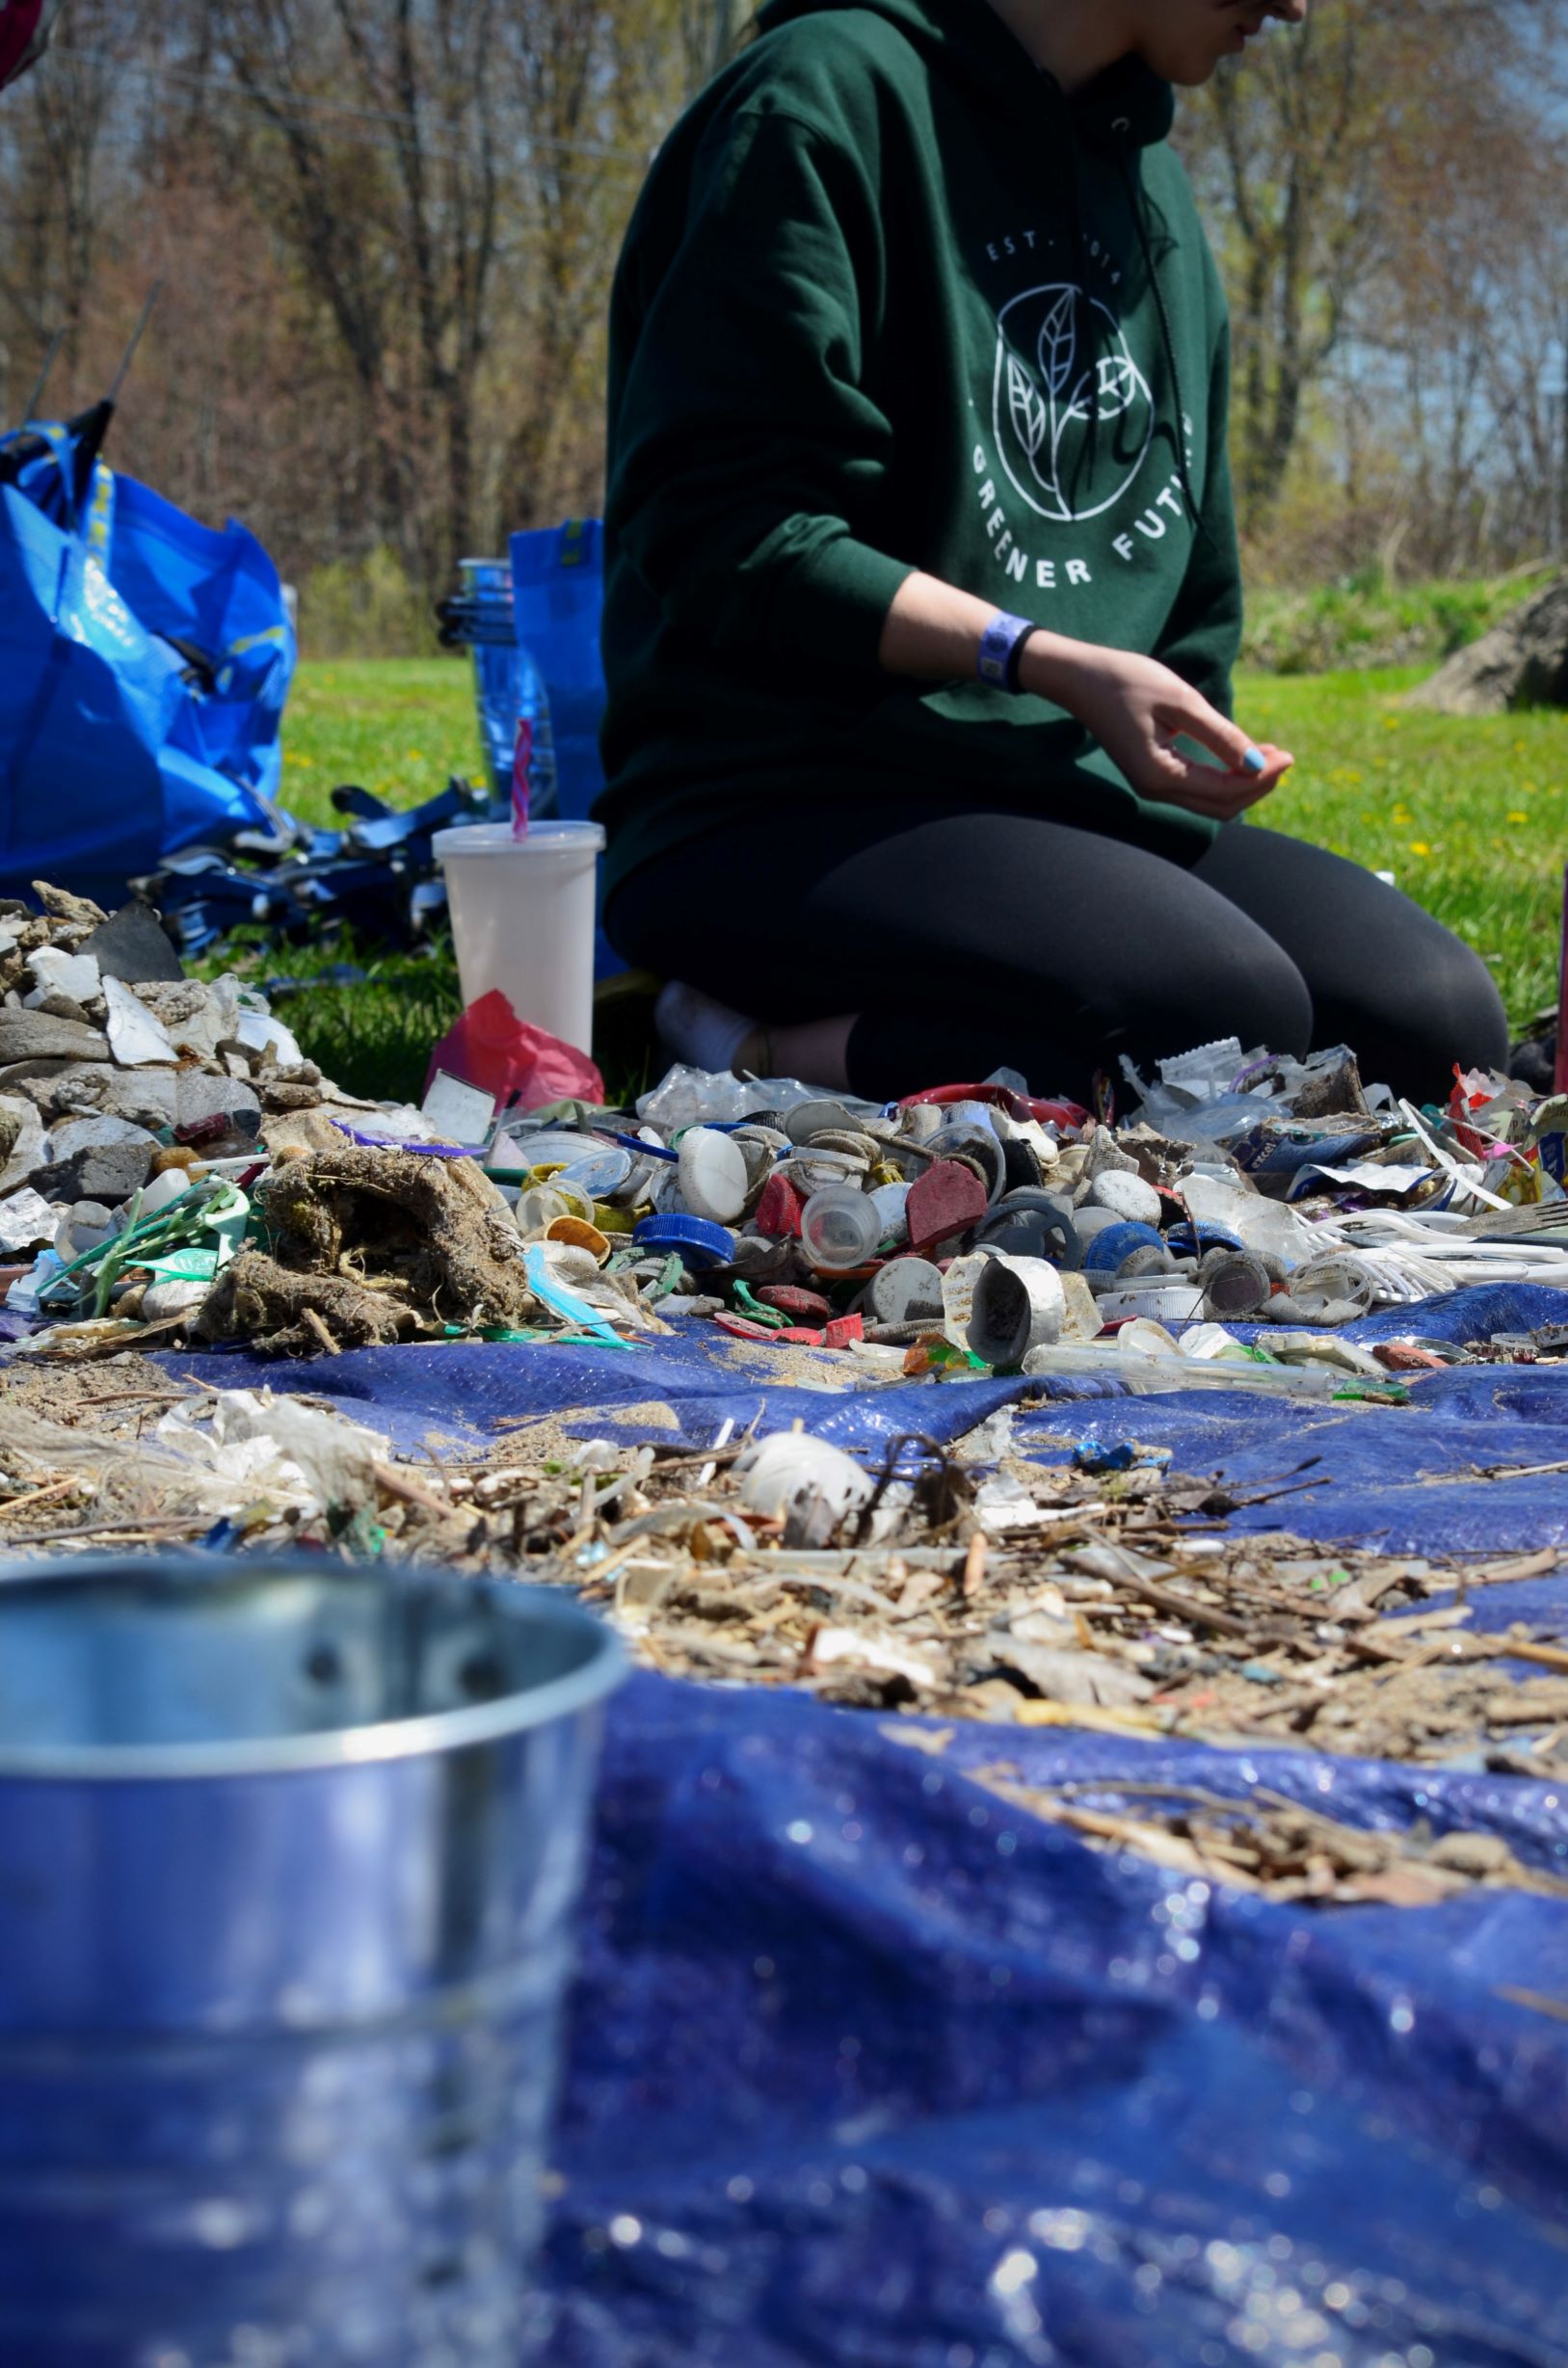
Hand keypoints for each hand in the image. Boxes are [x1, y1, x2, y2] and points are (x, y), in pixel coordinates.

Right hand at [1021, 641, 1293, 819]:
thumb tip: (1258, 763)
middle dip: (1257, 786)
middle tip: (1286, 757)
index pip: (1225, 791)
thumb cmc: (1126, 680)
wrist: (1078, 677)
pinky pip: (1196, 788)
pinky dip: (1223, 777)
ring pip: (1210, 801)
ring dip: (1242, 783)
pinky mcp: (1151, 773)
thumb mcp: (1179, 700)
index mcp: (1161, 775)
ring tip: (1271, 755)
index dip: (1262, 777)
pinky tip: (1241, 755)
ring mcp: (1151, 785)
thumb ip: (1220, 734)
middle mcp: (1155, 789)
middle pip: (1221, 807)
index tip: (1289, 755)